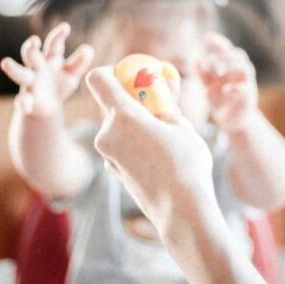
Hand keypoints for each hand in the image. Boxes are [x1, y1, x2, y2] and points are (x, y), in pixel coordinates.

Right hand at [0, 22, 93, 116]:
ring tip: (5, 62)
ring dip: (13, 68)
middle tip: (33, 41)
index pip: (53, 44)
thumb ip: (79, 62)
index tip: (66, 27)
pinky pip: (22, 101)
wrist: (47, 107)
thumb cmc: (59, 84)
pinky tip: (25, 105)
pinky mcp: (27, 101)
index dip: (58, 35)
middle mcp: (37, 68)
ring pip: (20, 74)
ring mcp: (30, 84)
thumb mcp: (72, 74)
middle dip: (31, 48)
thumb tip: (88, 49)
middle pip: (31, 55)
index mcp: (50, 59)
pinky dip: (23, 103)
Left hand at [85, 66, 216, 238]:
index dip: (112, 72)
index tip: (133, 77)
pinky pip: (119, 145)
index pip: (98, 79)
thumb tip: (161, 84)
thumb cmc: (186, 165)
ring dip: (134, 122)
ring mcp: (107, 155)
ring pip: (116, 125)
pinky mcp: (113, 170)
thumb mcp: (181, 125)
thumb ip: (165, 102)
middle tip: (157, 103)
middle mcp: (107, 133)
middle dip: (131, 98)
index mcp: (123, 116)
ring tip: (164, 132)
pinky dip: (133, 141)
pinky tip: (157, 153)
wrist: (181, 211)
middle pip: (109, 102)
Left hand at [198, 32, 258, 131]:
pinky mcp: (248, 98)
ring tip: (218, 72)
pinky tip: (224, 90)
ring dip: (231, 66)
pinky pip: (246, 88)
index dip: (219, 43)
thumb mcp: (208, 86)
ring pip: (246, 68)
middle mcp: (239, 73)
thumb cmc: (220, 101)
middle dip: (224, 56)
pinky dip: (235, 87)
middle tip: (211, 62)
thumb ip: (202, 74)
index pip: (226, 50)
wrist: (232, 121)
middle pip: (238, 55)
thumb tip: (195, 60)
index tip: (207, 37)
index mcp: (229, 68)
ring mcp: (246, 84)